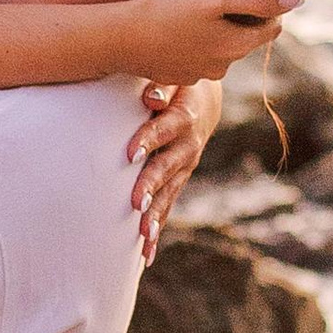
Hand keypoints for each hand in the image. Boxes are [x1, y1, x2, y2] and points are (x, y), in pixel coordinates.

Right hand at [118, 0, 287, 87]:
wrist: (120, 38)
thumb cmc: (167, 11)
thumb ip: (258, 0)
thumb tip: (298, 0)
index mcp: (237, 46)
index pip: (272, 28)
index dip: (269, 7)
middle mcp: (223, 67)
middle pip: (246, 39)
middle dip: (242, 19)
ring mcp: (199, 74)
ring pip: (221, 49)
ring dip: (216, 32)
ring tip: (195, 10)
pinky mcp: (178, 75)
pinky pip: (197, 56)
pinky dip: (194, 42)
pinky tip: (176, 28)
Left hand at [127, 78, 219, 260]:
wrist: (201, 101)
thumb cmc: (176, 85)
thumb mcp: (173, 78)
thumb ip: (161, 86)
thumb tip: (149, 96)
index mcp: (184, 117)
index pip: (165, 128)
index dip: (149, 139)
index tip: (130, 153)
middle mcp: (187, 147)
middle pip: (168, 168)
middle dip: (152, 186)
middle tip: (135, 203)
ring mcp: (185, 168)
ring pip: (169, 194)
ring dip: (156, 215)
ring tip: (142, 236)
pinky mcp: (179, 182)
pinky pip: (168, 207)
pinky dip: (157, 229)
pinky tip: (145, 254)